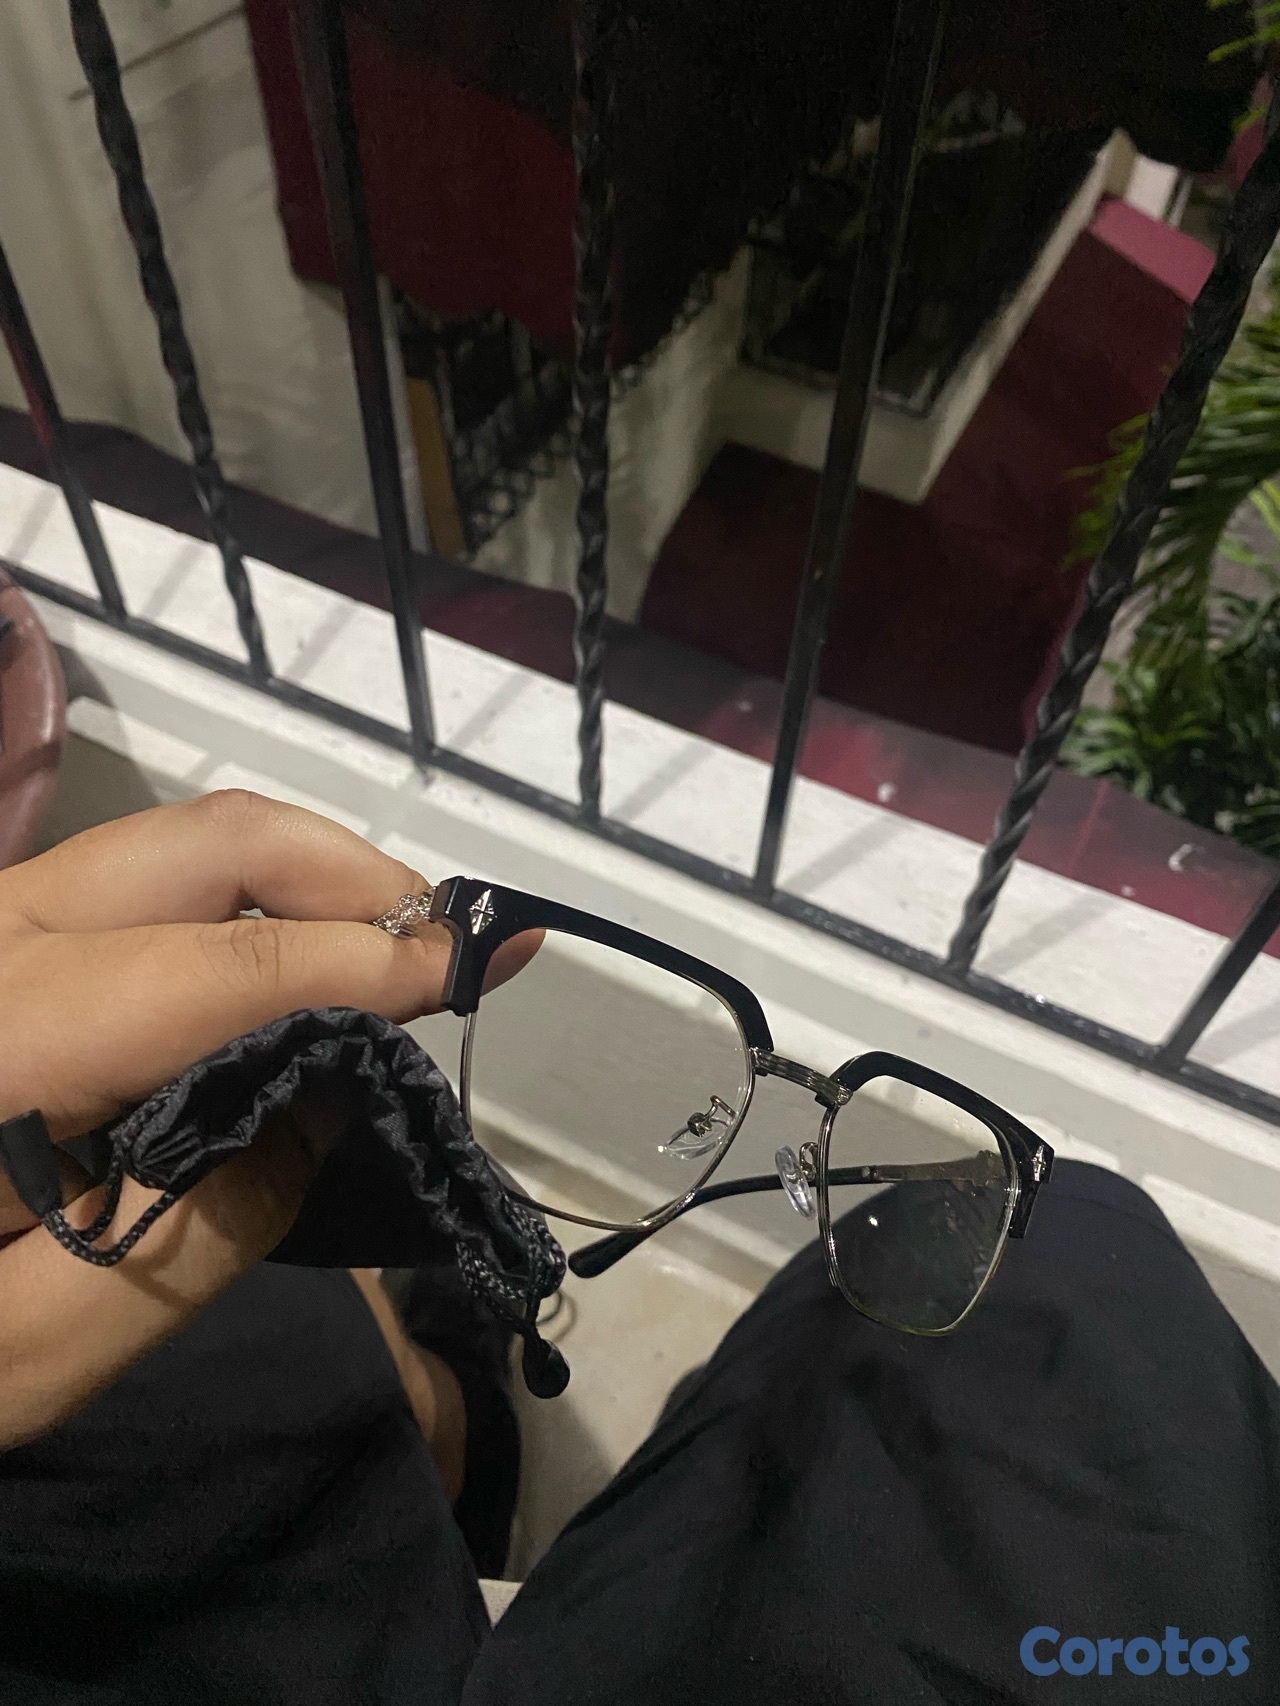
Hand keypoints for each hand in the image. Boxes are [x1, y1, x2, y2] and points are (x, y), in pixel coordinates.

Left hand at [0, 791, 538, 1446]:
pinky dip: (261, 902)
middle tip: (451, 945)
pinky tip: (314, 962)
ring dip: (313, 878)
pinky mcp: (11, 940)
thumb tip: (326, 1091)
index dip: (360, 963)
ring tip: (402, 954)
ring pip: (183, 843)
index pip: (212, 968)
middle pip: (203, 841)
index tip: (481, 964)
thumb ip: (210, 1225)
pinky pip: (157, 884)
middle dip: (350, 873)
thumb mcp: (41, 1350)